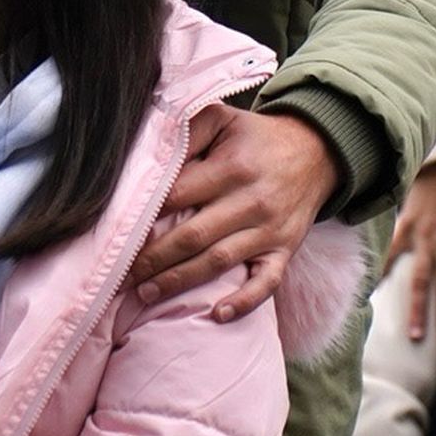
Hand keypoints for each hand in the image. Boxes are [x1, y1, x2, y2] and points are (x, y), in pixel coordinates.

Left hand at [131, 104, 342, 321]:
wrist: (316, 151)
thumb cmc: (256, 138)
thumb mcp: (224, 119)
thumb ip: (188, 131)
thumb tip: (152, 153)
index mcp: (232, 167)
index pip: (179, 194)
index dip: (147, 213)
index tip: (119, 230)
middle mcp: (251, 201)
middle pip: (194, 235)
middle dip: (155, 258)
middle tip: (122, 274)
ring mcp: (269, 230)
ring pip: (219, 261)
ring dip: (180, 281)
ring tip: (146, 293)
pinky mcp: (285, 250)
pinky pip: (267, 282)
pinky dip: (244, 302)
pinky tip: (217, 315)